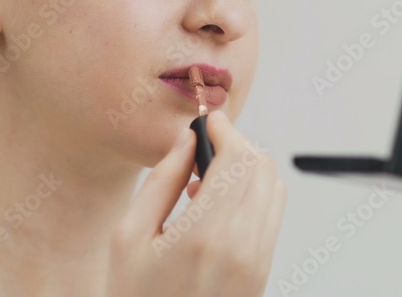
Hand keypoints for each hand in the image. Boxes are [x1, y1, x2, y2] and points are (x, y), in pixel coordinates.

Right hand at [105, 111, 287, 296]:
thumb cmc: (134, 296)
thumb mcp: (128, 236)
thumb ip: (161, 180)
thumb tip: (187, 138)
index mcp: (205, 235)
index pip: (238, 159)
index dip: (225, 130)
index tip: (207, 121)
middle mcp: (241, 247)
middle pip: (261, 168)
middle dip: (236, 146)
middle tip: (203, 148)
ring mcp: (258, 262)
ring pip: (273, 188)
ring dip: (247, 170)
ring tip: (203, 182)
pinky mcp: (262, 272)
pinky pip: (271, 214)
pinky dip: (252, 196)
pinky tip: (215, 207)